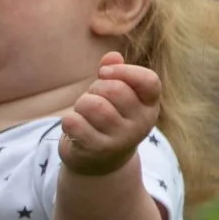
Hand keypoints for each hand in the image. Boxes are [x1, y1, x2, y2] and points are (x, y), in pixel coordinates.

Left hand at [58, 53, 160, 176]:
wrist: (100, 162)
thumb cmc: (109, 117)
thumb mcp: (117, 95)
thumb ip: (115, 73)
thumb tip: (112, 57)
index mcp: (149, 105)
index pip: (149, 80)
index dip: (125, 71)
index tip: (104, 72)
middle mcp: (141, 123)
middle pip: (114, 89)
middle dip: (95, 88)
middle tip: (93, 99)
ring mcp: (121, 139)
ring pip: (93, 105)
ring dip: (81, 104)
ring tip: (85, 113)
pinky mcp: (98, 150)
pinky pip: (74, 122)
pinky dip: (69, 121)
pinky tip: (76, 128)